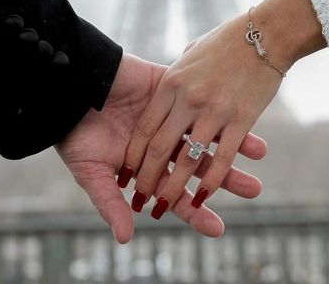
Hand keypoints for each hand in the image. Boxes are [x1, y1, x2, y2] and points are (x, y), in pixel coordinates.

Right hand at [56, 53, 266, 242]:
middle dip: (224, 177)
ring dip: (230, 143)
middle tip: (252, 188)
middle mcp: (161, 143)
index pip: (174, 192)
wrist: (69, 89)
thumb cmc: (74, 134)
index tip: (218, 227)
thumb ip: (110, 203)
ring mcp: (167, 117)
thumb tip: (126, 239)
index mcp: (144, 166)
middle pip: (197, 164)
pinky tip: (241, 115)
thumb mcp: (91, 172)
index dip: (195, 209)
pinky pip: (197, 101)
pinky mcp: (169, 90)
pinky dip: (218, 109)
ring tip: (259, 153)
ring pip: (203, 133)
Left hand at [121, 0, 324, 218]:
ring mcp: (214, 110)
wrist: (265, 33)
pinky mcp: (241, 119)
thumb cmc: (225, 42)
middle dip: (146, 178)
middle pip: (159, 147)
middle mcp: (187, 99)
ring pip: (187, 159)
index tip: (125, 174)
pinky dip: (211, 182)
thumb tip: (165, 93)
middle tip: (138, 200)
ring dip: (173, 188)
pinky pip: (222, 157)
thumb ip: (175, 78)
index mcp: (170, 82)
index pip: (145, 127)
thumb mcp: (189, 56)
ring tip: (162, 209)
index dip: (133, 155)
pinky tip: (202, 199)